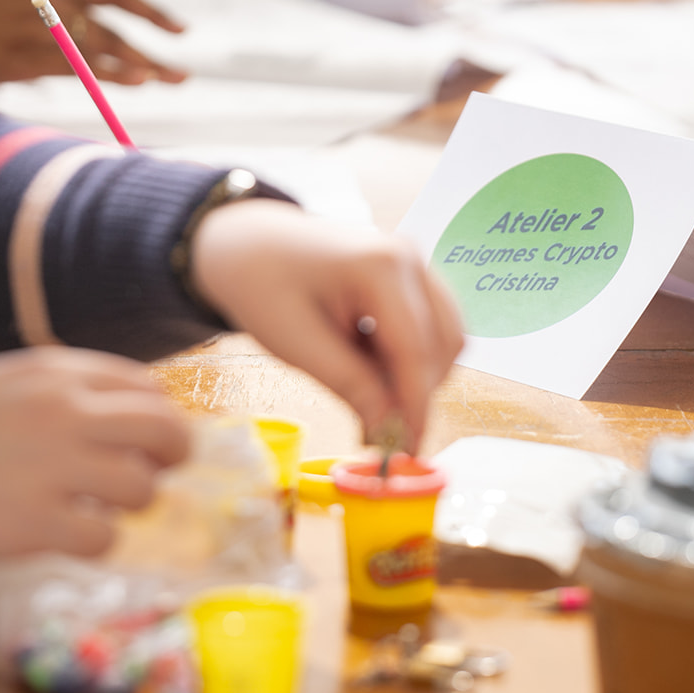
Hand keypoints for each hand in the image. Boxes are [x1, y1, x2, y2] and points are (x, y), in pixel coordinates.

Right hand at [0, 0, 186, 85]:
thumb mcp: (18, 7)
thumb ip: (56, 24)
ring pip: (100, 45)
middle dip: (152, 51)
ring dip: (137, 64)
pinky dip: (108, 73)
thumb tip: (92, 54)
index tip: (181, 31)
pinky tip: (133, 82)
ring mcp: (35, 26)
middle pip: (115, 27)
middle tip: (183, 75)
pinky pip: (74, 65)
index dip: (151, 12)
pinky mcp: (20, 54)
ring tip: (167, 79)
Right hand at [0, 347, 189, 557]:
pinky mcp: (34, 522)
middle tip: (153, 474)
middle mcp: (63, 412)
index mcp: (57, 372)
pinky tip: (70, 534)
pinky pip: (104, 538)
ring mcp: (52, 467)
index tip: (148, 440)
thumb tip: (134, 409)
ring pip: (142, 489)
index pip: (148, 389)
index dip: (158, 418)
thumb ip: (67, 388)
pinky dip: (96, 542)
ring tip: (98, 507)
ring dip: (129, 504)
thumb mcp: (5, 379)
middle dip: (170, 457)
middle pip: (164, 431)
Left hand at [188, 200, 464, 450]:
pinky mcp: (411, 273)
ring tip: (366, 387)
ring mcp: (415, 262)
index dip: (416, 406)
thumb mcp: (297, 343)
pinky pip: (432, 323)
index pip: (416, 350)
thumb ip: (350, 384)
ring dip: (418, 373)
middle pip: (443, 344)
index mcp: (381, 266)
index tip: (408, 451)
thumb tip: (389, 430)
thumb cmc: (262, 284)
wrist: (247, 241)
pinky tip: (370, 360)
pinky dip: (412, 354)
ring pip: (446, 335)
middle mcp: (410, 258)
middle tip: (378, 427)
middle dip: (418, 391)